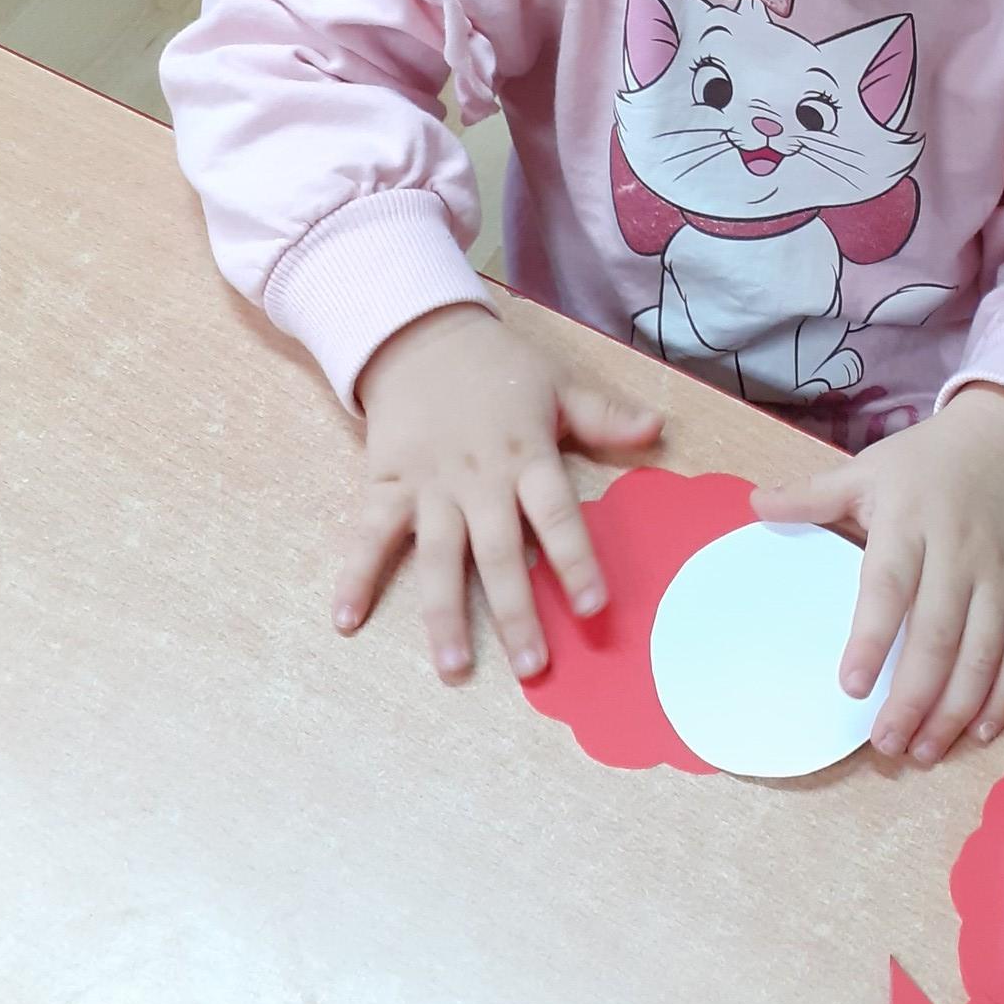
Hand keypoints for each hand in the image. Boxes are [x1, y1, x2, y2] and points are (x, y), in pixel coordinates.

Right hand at [335, 301, 661, 684]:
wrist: (420, 335)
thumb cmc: (499, 366)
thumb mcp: (558, 382)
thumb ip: (604, 415)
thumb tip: (658, 429)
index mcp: (527, 455)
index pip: (556, 515)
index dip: (575, 561)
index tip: (592, 609)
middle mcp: (479, 479)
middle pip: (498, 554)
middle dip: (515, 612)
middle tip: (531, 668)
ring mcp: (429, 486)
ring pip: (437, 557)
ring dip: (444, 614)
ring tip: (453, 667)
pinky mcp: (385, 484)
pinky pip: (368, 535)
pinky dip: (355, 576)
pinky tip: (346, 621)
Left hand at [753, 386, 1003, 765]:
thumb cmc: (930, 461)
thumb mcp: (869, 466)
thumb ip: (814, 494)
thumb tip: (756, 504)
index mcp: (911, 522)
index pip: (889, 586)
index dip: (872, 638)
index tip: (849, 685)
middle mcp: (959, 552)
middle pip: (938, 634)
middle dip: (912, 697)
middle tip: (885, 744)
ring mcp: (1000, 575)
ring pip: (983, 654)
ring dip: (956, 710)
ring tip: (923, 751)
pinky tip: (981, 731)